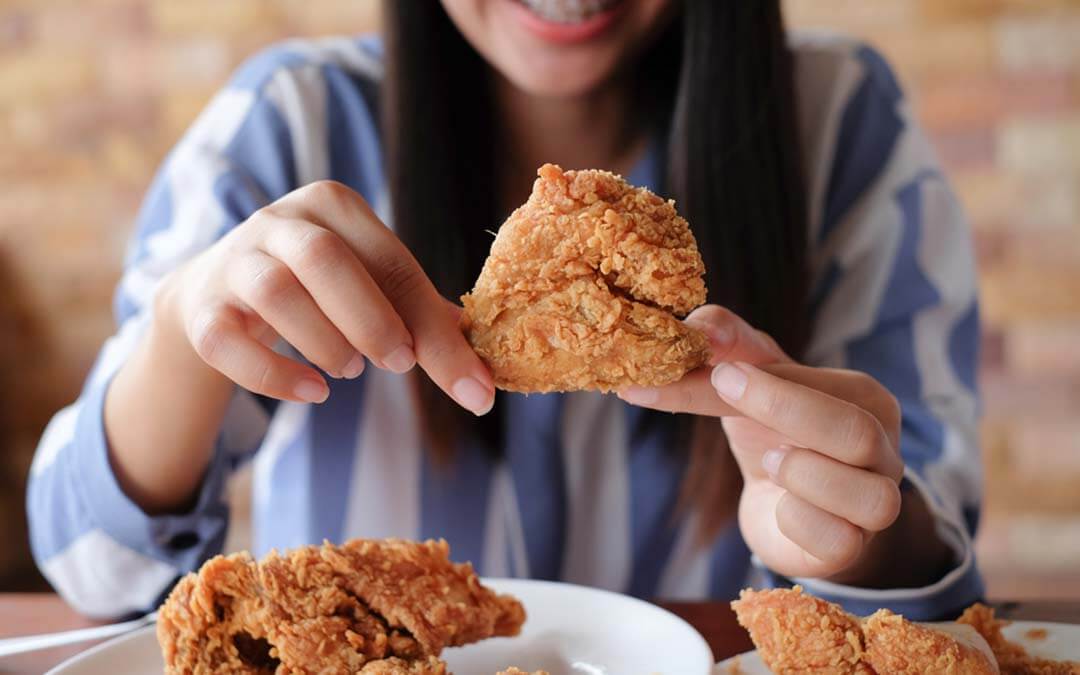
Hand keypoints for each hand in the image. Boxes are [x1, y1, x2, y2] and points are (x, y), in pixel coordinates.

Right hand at [158, 180, 494, 414]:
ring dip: (324, 341)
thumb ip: (422, 319)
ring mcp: (234, 260)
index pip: (391, 260)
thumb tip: (484, 378)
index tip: (466, 381)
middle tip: (398, 364)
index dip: (430, 324)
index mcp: (334, 206)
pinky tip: (314, 393)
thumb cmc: (318, 289)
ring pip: (274, 292)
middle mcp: (279, 220)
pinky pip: (228, 340)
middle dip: (371, 320)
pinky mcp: (202, 307)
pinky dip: (273, 375)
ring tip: (349, 370)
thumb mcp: (372, 287)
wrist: (216, 294)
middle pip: (324, 259)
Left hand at [618, 306, 903, 580]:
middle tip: (722, 390)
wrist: (783, 512)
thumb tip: (696, 326)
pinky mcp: (853, 549)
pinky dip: (798, 521)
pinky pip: (838, 540)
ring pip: (865, 495)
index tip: (710, 365)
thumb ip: (727, 348)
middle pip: (855, 432)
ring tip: (770, 461)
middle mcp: (885, 450)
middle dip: (783, 410)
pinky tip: (780, 506)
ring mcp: (877, 505)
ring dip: (802, 474)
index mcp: (865, 400)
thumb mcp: (749, 384)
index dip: (762, 379)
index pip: (820, 384)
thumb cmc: (772, 436)